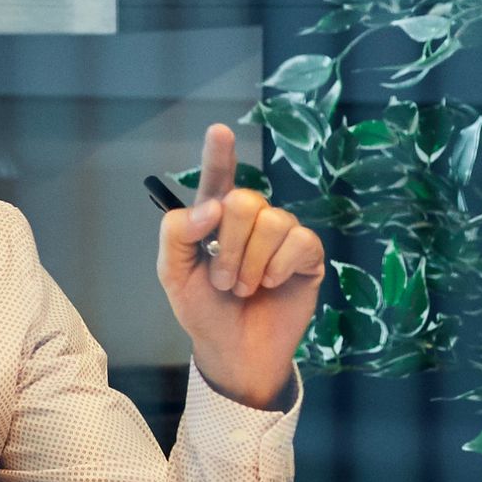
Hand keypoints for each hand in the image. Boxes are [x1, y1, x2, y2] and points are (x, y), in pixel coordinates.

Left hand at [155, 122, 323, 411]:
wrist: (234, 352)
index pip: (218, 177)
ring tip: (244, 288)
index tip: (219, 130)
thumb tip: (210, 206)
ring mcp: (281, 236)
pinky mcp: (307, 255)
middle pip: (244, 200)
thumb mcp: (173, 275)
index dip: (219, 153)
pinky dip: (279, 267)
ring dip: (252, 263)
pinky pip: (299, 241)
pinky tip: (272, 284)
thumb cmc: (204, 311)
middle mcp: (251, 220)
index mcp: (215, 218)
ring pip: (273, 221)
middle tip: (224, 280)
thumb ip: (176, 234)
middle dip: (229, 246)